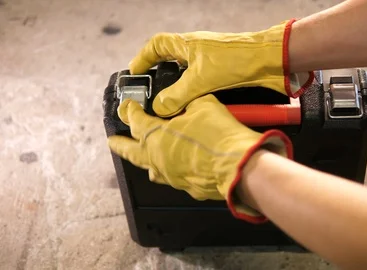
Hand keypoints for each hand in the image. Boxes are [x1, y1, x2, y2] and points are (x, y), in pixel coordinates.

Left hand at [107, 95, 291, 223]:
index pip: (135, 121)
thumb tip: (187, 102)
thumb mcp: (204, 105)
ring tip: (143, 157)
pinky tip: (175, 166)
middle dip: (120, 144)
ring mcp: (171, 175)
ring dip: (144, 160)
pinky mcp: (187, 186)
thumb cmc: (220, 136)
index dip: (130, 111)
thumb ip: (188, 101)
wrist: (239, 166)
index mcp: (155, 135)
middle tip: (112, 141)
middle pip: (131, 151)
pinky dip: (170, 169)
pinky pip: (172, 177)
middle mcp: (157, 158)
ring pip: (150, 168)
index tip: (128, 107)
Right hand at [129, 19, 313, 116]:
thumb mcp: (202, 78)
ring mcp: (209, 62)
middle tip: (150, 92)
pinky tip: (193, 107)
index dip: (143, 58)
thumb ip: (178, 94)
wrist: (269, 61)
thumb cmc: (237, 58)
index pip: (156, 46)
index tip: (134, 73)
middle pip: (169, 61)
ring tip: (170, 104)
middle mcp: (196, 51)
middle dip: (159, 76)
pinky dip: (194, 95)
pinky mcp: (221, 74)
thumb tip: (160, 107)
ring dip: (178, 89)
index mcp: (186, 44)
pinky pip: (201, 84)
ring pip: (185, 75)